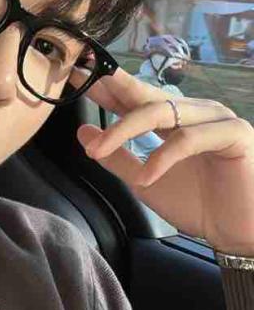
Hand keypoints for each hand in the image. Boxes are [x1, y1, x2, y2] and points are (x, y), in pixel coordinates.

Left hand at [70, 66, 253, 255]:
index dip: (103, 87)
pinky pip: (188, 139)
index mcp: (172, 118)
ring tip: (96, 151)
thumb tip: (83, 132)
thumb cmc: (199, 204)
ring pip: (160, 112)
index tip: (72, 75)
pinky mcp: (234, 133)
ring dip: (123, 130)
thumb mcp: (145, 181)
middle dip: (109, 84)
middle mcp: (192, 110)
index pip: (132, 96)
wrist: (240, 234)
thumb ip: (117, 156)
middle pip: (143, 92)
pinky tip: (146, 178)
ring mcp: (214, 118)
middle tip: (79, 76)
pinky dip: (162, 157)